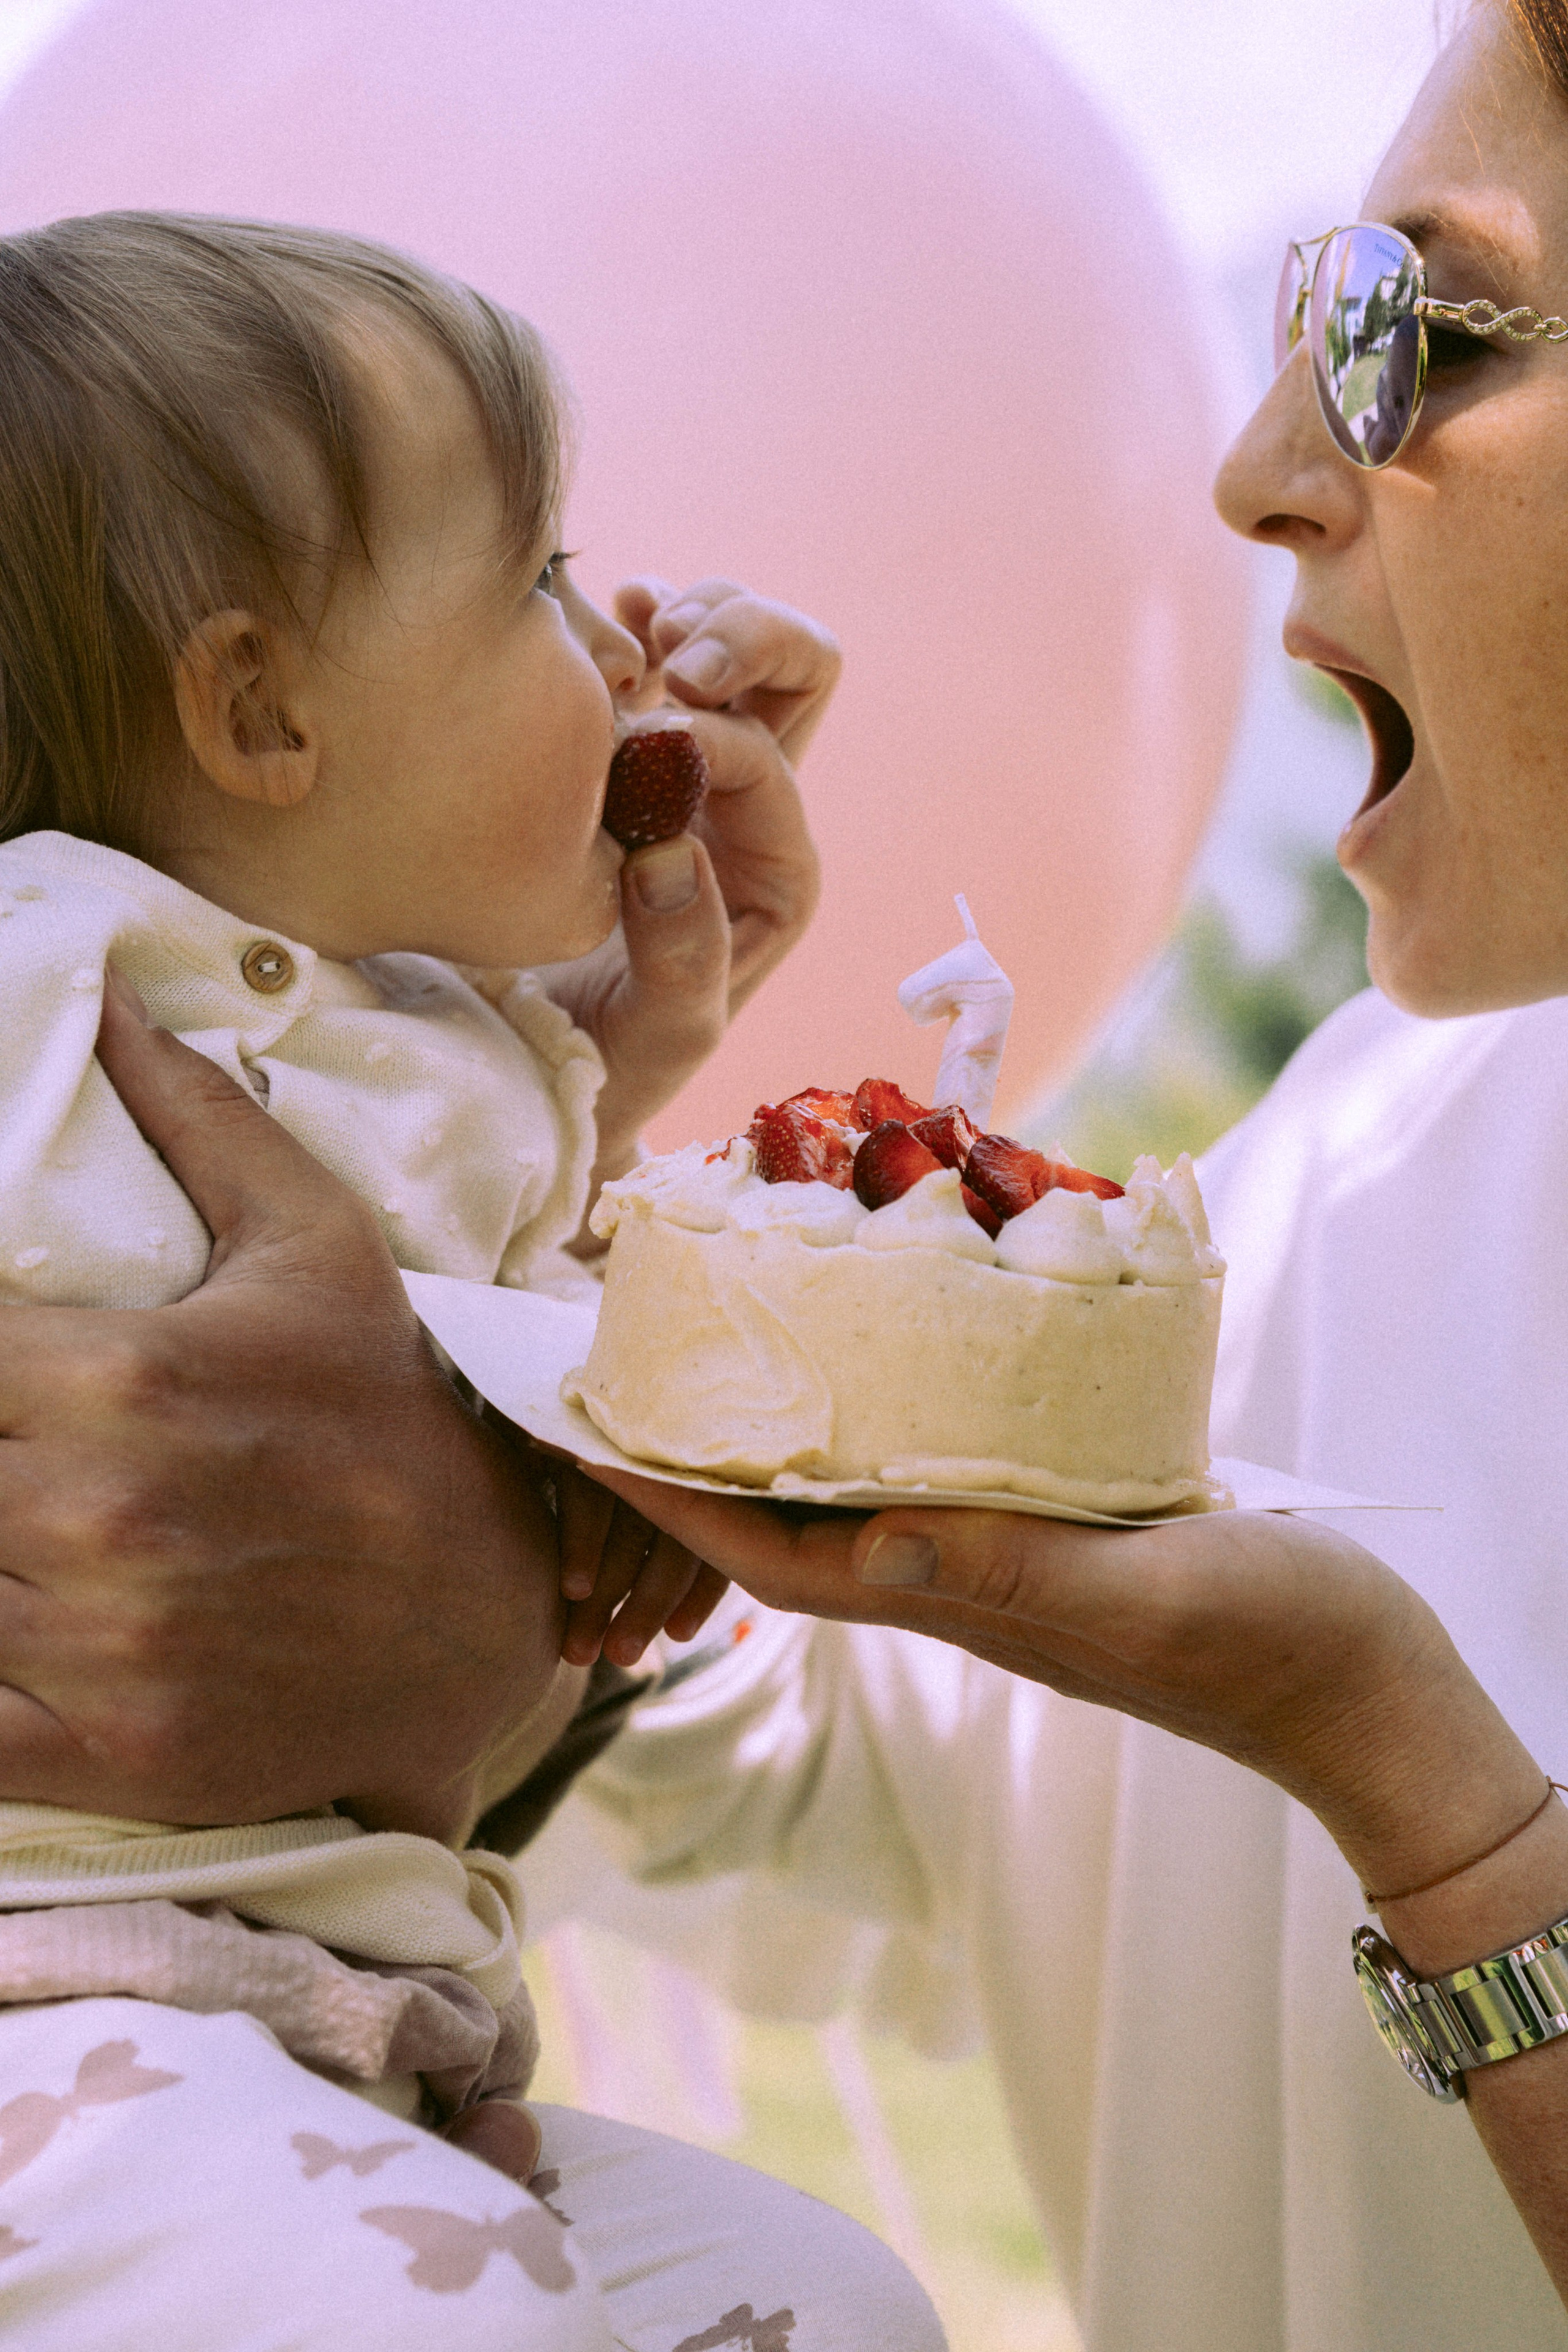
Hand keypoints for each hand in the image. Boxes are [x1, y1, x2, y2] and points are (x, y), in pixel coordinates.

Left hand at [0, 977, 565, 1840]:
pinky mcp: (107, 1754)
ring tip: (21, 1509)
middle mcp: (94, 1512)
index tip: (4, 1360)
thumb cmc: (391, 1411)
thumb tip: (113, 1003)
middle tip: (14, 1432)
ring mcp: (97, 1647)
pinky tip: (15, 1617)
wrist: (490, 1613)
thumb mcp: (318, 1248)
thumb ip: (201, 1121)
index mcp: (122, 1376)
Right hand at [541, 579, 834, 1202]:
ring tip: (638, 619)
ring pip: (735, 643)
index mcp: (778, 867)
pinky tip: (616, 603)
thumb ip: (683, 955)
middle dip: (748, 636)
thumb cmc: (620, 1062)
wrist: (553, 1066)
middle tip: (676, 653)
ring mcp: (693, 767)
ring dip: (697, 612)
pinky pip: (658, 653)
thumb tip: (670, 852)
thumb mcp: (668, 1032)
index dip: (703, 738)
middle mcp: (750, 805)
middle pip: (798, 670)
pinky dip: (643, 615)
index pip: (761, 761)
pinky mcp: (629, 748)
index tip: (633, 745)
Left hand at [577, 1469, 1544, 1904]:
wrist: (1357, 1686)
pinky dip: (874, 1428)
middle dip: (689, 1466)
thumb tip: (870, 1543)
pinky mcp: (1056, 1536)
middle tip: (620, 1379)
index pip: (771, 1553)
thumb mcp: (1139, 1586)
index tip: (583, 1436)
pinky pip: (927, 1481)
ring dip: (770, 1445)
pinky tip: (875, 1377)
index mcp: (956, 1597)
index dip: (668, 1500)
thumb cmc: (1264, 1639)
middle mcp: (956, 1582)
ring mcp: (1002, 1563)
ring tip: (712, 1366)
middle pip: (784, 1530)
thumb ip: (1009, 1567)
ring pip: (848, 1505)